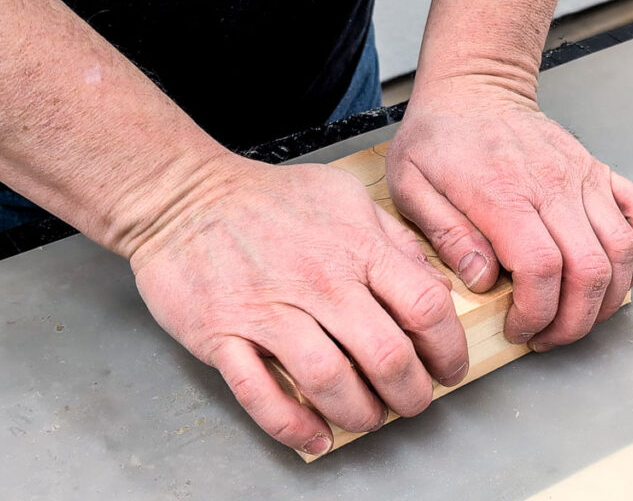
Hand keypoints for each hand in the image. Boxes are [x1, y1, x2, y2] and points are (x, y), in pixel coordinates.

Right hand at [129, 157, 468, 455]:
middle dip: (411, 393)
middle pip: (386, 356)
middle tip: (412, 402)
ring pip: (330, 382)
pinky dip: (293, 425)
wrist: (183, 196)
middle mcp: (319, 281)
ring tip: (369, 418)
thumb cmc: (269, 199)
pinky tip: (316, 437)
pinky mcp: (223, 335)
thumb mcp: (347, 198)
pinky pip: (261, 394)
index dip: (448, 348)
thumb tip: (436, 288)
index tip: (448, 367)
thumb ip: (395, 242)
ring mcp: (269, 310)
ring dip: (360, 413)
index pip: (425, 307)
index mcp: (356, 247)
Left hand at [387, 79, 632, 351]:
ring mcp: (583, 177)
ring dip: (607, 298)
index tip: (518, 328)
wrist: (475, 89)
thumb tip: (482, 279)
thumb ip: (446, 235)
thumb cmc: (440, 138)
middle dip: (574, 320)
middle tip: (547, 335)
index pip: (542, 268)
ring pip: (623, 251)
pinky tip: (617, 276)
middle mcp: (553, 185)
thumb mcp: (411, 185)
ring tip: (576, 316)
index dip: (537, 312)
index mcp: (504, 194)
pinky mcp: (600, 172)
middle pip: (590, 269)